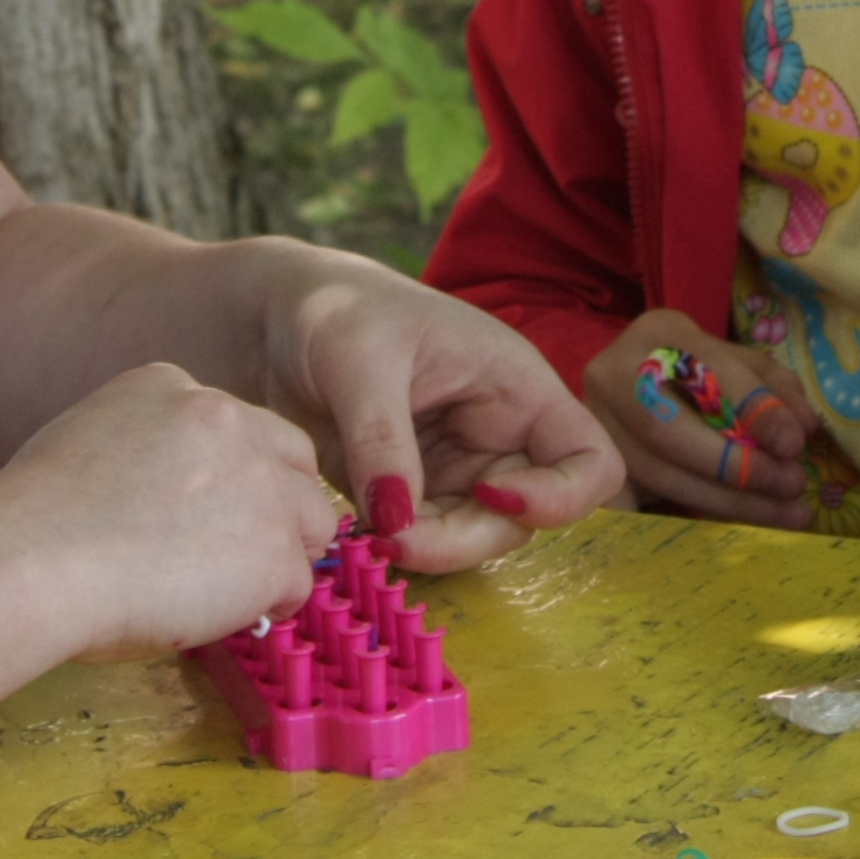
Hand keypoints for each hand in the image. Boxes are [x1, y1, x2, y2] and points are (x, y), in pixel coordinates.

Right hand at [0, 362, 339, 656]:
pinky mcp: (274, 547)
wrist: (31, 562)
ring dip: (278, 557)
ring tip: (219, 591)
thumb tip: (171, 503)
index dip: (229, 477)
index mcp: (172, 388)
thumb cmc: (34, 524)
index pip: (237, 426)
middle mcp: (225, 417)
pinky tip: (213, 614)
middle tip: (234, 555)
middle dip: (278, 507)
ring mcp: (258, 481)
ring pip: (311, 521)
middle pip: (293, 462)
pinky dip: (265, 605)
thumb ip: (147, 453)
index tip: (199, 515)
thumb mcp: (85, 443)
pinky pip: (296, 583)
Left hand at [252, 243, 626, 568]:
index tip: (492, 494)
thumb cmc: (334, 309)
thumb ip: (381, 439)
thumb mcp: (358, 360)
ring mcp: (453, 468)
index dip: (561, 496)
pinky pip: (423, 537)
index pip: (589, 460)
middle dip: (467, 538)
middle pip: (526, 518)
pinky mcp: (408, 491)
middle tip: (396, 539)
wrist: (270, 318)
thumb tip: (398, 521)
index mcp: (515, 387)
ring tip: (369, 535)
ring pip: (472, 537)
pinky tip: (357, 531)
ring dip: (429, 549)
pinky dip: (398, 544)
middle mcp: (497, 434)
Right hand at [578, 308, 816, 528]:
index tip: (795, 444)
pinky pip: (637, 507)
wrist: (637, 393)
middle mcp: (613, 373)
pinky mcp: (593, 469)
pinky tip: (732, 535)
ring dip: (727, 502)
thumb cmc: (702, 376)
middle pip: (666, 428)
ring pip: (657, 473)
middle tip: (790, 485)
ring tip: (784, 514)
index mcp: (659, 333)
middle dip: (735, 465)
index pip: (706, 369)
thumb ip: (774, 388)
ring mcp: (595, 424)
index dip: (752, 408)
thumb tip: (801, 427)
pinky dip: (686, 522)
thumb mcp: (740, 366)